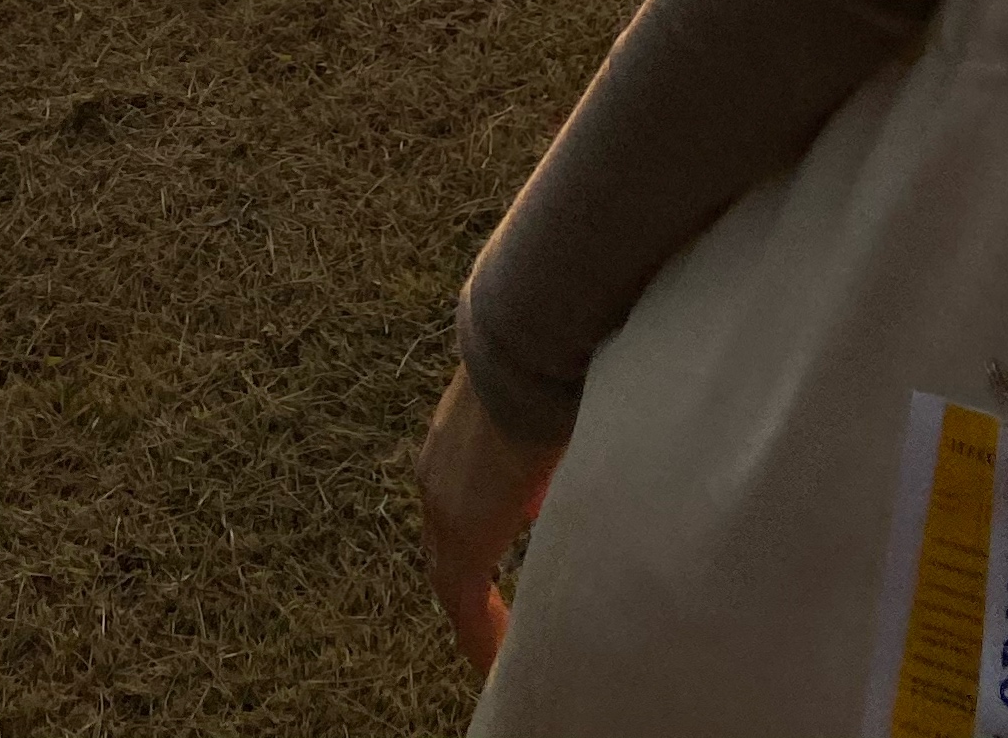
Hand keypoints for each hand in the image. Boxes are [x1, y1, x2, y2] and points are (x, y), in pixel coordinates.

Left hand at [415, 362, 562, 677]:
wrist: (528, 346)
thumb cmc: (548, 359)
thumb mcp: (542, 400)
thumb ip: (546, 429)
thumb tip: (571, 432)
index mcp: (453, 440)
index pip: (458, 499)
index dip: (479, 523)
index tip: (515, 533)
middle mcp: (437, 474)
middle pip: (446, 542)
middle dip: (471, 576)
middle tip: (497, 612)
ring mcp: (443, 506)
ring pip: (451, 575)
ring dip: (475, 606)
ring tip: (498, 641)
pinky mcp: (463, 539)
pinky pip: (463, 602)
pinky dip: (478, 630)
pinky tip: (494, 660)